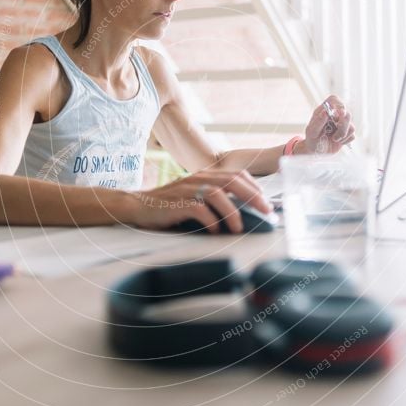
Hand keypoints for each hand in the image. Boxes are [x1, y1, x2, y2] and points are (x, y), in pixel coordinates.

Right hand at [126, 169, 272, 232]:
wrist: (137, 206)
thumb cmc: (170, 206)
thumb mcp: (195, 197)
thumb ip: (215, 200)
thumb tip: (245, 214)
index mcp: (205, 175)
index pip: (237, 174)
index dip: (255, 187)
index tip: (267, 204)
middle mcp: (198, 178)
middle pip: (232, 180)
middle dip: (253, 196)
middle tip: (265, 213)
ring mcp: (186, 189)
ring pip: (217, 193)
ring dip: (232, 212)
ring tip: (238, 228)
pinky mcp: (175, 203)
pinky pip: (198, 209)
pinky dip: (210, 221)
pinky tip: (214, 232)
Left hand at [297, 95, 354, 154]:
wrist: (316, 151)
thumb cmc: (312, 138)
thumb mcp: (312, 131)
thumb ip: (318, 121)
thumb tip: (326, 112)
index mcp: (325, 109)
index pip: (334, 100)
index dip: (338, 106)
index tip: (338, 115)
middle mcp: (336, 114)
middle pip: (347, 114)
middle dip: (342, 127)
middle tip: (335, 136)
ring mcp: (343, 123)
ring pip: (352, 126)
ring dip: (342, 135)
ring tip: (333, 139)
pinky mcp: (348, 132)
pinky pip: (352, 135)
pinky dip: (345, 140)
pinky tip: (338, 141)